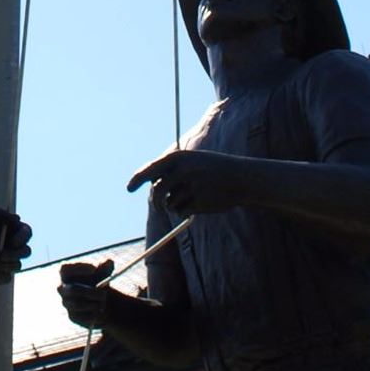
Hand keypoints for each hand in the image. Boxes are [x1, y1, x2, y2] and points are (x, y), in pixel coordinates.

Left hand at [0, 208, 32, 283]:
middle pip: (26, 252)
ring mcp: (9, 262)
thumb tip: (17, 218)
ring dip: (4, 265)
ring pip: (17, 266)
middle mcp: (14, 247)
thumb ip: (1, 215)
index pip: (27, 233)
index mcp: (13, 230)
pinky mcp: (1, 275)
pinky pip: (7, 278)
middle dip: (14, 254)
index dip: (22, 238)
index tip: (12, 242)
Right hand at [57, 257, 120, 328]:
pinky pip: (83, 317)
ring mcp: (66, 302)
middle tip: (104, 293)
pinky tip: (101, 311)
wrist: (99, 298)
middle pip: (73, 290)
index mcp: (65, 272)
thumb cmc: (98, 280)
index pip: (65, 268)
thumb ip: (106, 266)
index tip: (94, 269)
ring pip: (78, 305)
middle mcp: (62, 287)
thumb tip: (109, 262)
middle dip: (91, 292)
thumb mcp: (103, 271)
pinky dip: (95, 314)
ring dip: (94, 304)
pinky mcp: (73, 316)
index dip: (79, 268)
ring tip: (104, 301)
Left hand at [127, 149, 251, 216]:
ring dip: (174, 204)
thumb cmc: (213, 169)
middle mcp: (182, 171)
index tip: (128, 188)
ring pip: (169, 203)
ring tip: (192, 197)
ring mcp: (190, 187)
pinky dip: (185, 211)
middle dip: (156, 201)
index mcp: (179, 158)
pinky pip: (181, 211)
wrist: (241, 178)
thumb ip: (171, 170)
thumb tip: (149, 184)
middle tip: (159, 207)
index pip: (150, 169)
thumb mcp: (192, 162)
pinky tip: (199, 203)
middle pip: (156, 191)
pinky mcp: (198, 202)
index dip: (137, 179)